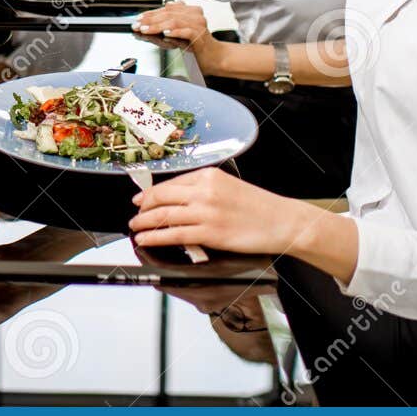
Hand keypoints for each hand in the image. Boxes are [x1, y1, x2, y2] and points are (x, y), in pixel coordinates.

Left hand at [129, 167, 306, 253]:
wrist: (282, 222)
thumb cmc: (259, 207)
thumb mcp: (229, 187)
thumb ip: (204, 190)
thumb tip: (179, 199)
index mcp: (209, 175)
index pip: (171, 183)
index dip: (151, 192)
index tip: (141, 198)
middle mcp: (204, 191)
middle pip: (162, 197)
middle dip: (143, 206)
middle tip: (134, 213)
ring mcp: (206, 212)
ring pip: (164, 216)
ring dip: (144, 223)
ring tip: (135, 228)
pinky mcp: (209, 233)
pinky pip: (174, 235)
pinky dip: (155, 237)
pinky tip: (146, 240)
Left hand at [133, 3, 223, 73]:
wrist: (214, 58)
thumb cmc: (197, 46)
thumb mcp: (180, 32)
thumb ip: (169, 22)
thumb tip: (152, 17)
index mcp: (190, 11)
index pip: (167, 9)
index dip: (151, 13)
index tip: (138, 19)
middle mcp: (195, 15)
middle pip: (169, 14)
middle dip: (150, 20)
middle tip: (137, 25)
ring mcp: (198, 25)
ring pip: (174, 22)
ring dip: (157, 26)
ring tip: (145, 29)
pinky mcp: (200, 36)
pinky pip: (186, 32)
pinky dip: (175, 32)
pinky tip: (165, 33)